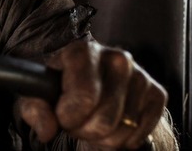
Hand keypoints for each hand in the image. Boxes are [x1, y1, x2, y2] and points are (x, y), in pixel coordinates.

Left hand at [18, 39, 168, 149]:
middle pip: (104, 119)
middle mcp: (116, 58)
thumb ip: (34, 108)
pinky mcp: (157, 93)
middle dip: (84, 130)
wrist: (85, 81)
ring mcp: (139, 75)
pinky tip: (112, 124)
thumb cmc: (59, 87)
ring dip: (103, 137)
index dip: (68, 117)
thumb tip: (46, 130)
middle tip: (77, 121)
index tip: (61, 114)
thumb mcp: (38, 94)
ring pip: (123, 129)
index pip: (84, 98)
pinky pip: (141, 132)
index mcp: (82, 52)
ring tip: (93, 120)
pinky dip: (124, 139)